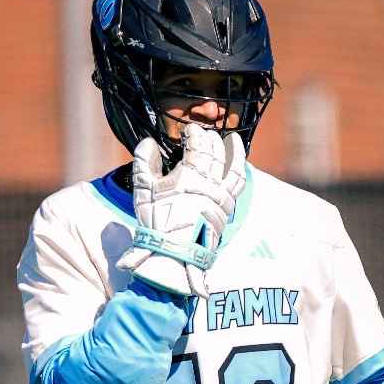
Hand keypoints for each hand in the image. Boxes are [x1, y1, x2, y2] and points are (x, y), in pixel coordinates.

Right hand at [114, 128, 244, 295]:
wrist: (173, 253)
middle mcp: (210, 183)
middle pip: (216, 152)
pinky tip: (239, 164)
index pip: (198, 146)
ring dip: (234, 150)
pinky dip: (240, 170)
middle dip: (211, 139)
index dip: (195, 134)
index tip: (189, 130)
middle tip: (204, 134)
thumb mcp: (143, 190)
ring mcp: (222, 196)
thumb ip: (144, 162)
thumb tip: (148, 142)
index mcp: (189, 175)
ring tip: (232, 139)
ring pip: (233, 166)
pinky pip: (239, 184)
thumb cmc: (156, 221)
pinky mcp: (227, 208)